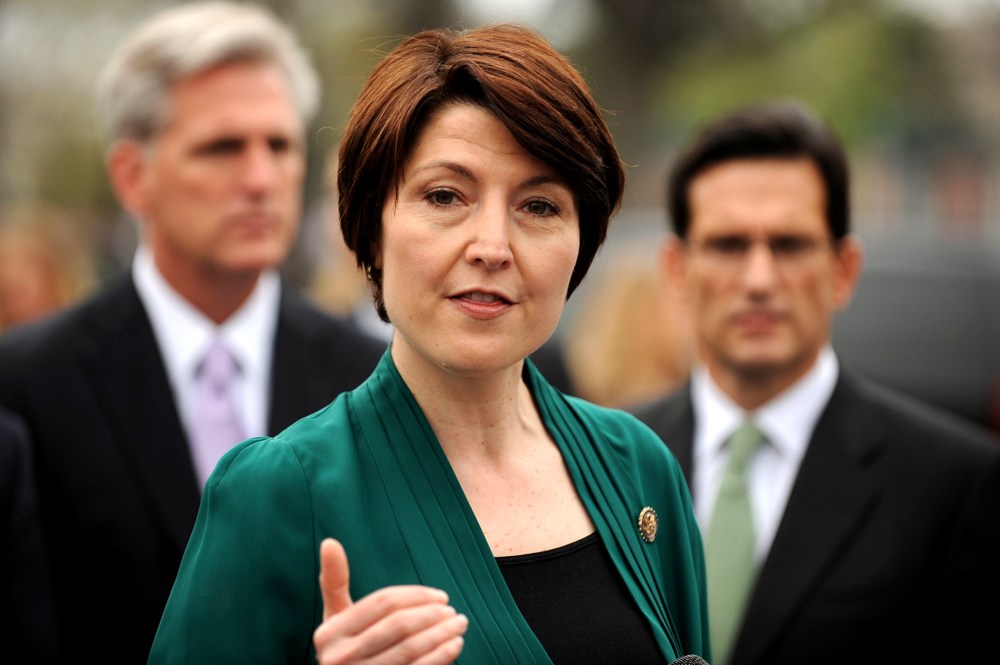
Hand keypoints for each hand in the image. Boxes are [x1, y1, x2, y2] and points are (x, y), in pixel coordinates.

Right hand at [313, 538, 467, 664]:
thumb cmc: (345, 646)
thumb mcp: (334, 617)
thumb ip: (334, 581)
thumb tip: (330, 541)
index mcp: (330, 633)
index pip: (383, 603)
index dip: (416, 596)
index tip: (440, 595)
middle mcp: (340, 658)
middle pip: (399, 625)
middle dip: (432, 614)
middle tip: (452, 611)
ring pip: (411, 649)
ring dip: (442, 634)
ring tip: (459, 624)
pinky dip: (442, 656)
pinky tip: (455, 645)